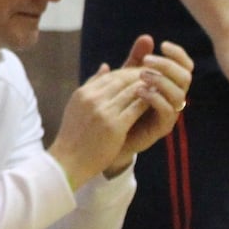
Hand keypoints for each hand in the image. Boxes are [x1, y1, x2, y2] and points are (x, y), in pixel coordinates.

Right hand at [47, 63, 147, 189]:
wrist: (68, 162)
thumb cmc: (74, 136)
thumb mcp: (77, 105)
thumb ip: (92, 85)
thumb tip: (105, 66)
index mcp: (83, 93)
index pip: (110, 75)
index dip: (128, 73)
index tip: (141, 74)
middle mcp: (92, 99)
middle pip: (121, 80)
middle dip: (140, 76)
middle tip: (156, 76)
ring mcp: (103, 112)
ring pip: (130, 91)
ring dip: (147, 87)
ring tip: (159, 86)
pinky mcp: (114, 126)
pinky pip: (135, 108)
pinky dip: (147, 102)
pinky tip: (157, 102)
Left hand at [112, 36, 193, 169]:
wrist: (110, 133)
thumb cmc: (121, 102)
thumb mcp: (127, 77)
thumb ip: (137, 59)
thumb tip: (146, 37)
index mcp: (169, 82)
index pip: (185, 66)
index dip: (178, 54)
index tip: (163, 44)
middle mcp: (174, 96)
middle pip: (185, 77)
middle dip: (167, 65)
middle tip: (147, 61)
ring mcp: (170, 112)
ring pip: (179, 94)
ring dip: (161, 81)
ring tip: (141, 75)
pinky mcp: (163, 126)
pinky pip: (168, 111)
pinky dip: (155, 99)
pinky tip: (139, 91)